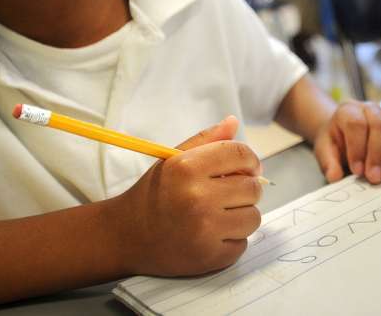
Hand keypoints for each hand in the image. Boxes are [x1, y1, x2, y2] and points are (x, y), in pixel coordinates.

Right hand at [116, 116, 262, 276]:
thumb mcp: (172, 159)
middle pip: (253, 188)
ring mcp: (205, 230)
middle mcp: (197, 198)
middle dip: (246, 188)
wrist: (127, 235)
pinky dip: (232, 239)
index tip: (248, 167)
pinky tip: (211, 234)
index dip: (250, 160)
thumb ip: (205, 140)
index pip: (241, 155)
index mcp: (187, 168)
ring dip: (241, 215)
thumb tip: (233, 122)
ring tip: (219, 214)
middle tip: (227, 193)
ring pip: (253, 217)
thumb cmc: (153, 194)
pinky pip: (243, 243)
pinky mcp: (211, 257)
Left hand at [313, 101, 380, 184]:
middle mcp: (371, 110)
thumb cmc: (335, 140)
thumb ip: (328, 162)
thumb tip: (335, 177)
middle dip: (378, 155)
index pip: (356, 124)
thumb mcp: (325, 149)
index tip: (357, 170)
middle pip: (380, 127)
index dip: (358, 148)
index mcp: (349, 110)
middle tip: (375, 178)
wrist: (343, 132)